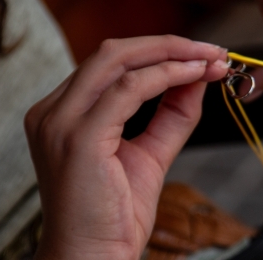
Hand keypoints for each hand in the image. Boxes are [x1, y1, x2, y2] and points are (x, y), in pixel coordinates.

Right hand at [24, 36, 228, 259]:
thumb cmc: (112, 218)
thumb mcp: (148, 155)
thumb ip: (170, 115)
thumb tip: (197, 77)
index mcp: (60, 112)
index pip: (108, 65)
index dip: (157, 53)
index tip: (200, 57)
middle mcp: (51, 112)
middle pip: (111, 52)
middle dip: (167, 44)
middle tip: (211, 49)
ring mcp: (59, 122)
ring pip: (117, 60)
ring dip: (171, 54)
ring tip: (209, 59)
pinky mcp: (78, 137)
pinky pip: (128, 89)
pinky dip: (166, 76)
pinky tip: (194, 76)